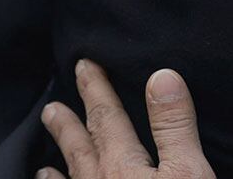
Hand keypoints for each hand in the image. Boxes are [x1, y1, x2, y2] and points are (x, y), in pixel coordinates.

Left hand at [38, 58, 214, 178]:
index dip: (97, 89)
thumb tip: (162, 75)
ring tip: (43, 165)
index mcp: (124, 166)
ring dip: (60, 168)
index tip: (84, 65)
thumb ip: (174, 126)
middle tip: (51, 107)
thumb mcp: (189, 172)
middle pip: (81, 148)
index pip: (108, 118)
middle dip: (69, 124)